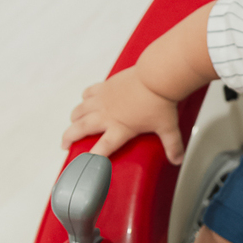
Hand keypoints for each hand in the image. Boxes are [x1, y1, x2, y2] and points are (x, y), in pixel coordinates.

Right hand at [62, 67, 184, 163]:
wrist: (156, 75)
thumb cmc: (161, 101)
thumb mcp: (168, 128)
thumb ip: (172, 146)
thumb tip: (178, 160)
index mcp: (120, 128)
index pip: (102, 148)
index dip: (91, 159)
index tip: (82, 166)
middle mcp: (106, 115)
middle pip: (80, 129)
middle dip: (69, 138)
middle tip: (64, 145)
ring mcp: (103, 99)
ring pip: (80, 110)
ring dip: (74, 119)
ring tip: (72, 124)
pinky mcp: (105, 85)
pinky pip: (88, 92)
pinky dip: (84, 98)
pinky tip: (85, 100)